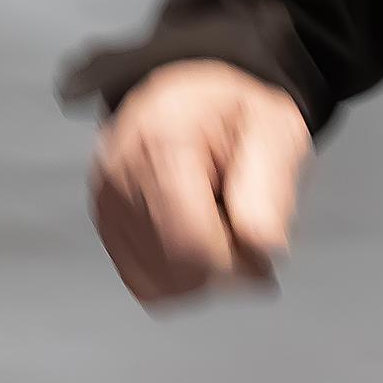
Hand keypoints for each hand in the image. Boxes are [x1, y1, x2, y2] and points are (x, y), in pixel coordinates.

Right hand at [90, 59, 312, 304]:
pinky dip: (179, 275)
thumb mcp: (276, 130)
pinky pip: (146, 283)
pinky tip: (195, 237)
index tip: (260, 240)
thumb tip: (259, 247)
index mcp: (162, 140)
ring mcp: (107, 201)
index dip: (239, 261)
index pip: (193, 245)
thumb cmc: (236, 113)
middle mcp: (121, 171)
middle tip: (247, 230)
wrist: (198, 98)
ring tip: (219, 224)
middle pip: (178, 270)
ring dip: (203, 272)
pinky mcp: (106, 225)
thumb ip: (272, 186)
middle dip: (226, 267)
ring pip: (162, 284)